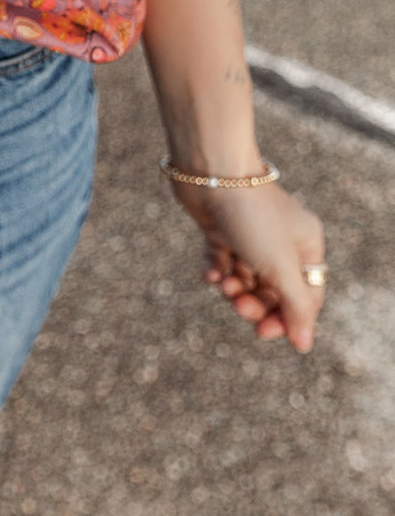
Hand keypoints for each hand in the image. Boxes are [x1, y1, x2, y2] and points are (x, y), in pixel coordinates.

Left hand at [169, 178, 326, 352]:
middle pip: (273, 291)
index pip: (305, 297)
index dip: (286, 319)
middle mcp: (281, 239)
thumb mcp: (280, 268)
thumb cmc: (252, 216)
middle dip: (255, 304)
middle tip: (238, 304)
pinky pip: (221, 262)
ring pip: (245, 279)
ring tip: (224, 283)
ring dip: (234, 289)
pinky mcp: (221, 228)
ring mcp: (249, 233)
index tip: (263, 332)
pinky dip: (215, 271)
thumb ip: (295, 308)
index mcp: (305, 245)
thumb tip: (304, 346)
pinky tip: (210, 271)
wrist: (211, 170)